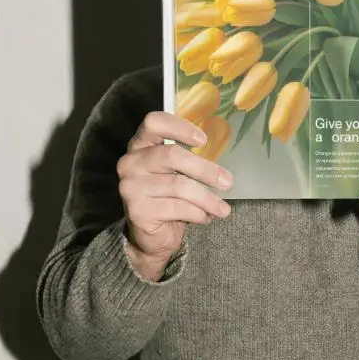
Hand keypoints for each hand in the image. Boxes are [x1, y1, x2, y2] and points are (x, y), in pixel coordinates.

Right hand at [117, 112, 232, 279]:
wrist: (151, 237)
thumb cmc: (168, 198)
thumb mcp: (176, 174)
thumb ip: (188, 160)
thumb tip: (221, 158)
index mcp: (140, 145)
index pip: (153, 122)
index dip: (179, 127)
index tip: (203, 140)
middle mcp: (131, 163)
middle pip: (172, 155)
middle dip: (205, 169)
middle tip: (227, 182)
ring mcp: (131, 187)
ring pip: (179, 186)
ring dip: (207, 199)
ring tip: (222, 209)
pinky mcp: (138, 211)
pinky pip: (177, 208)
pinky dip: (198, 214)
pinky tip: (205, 217)